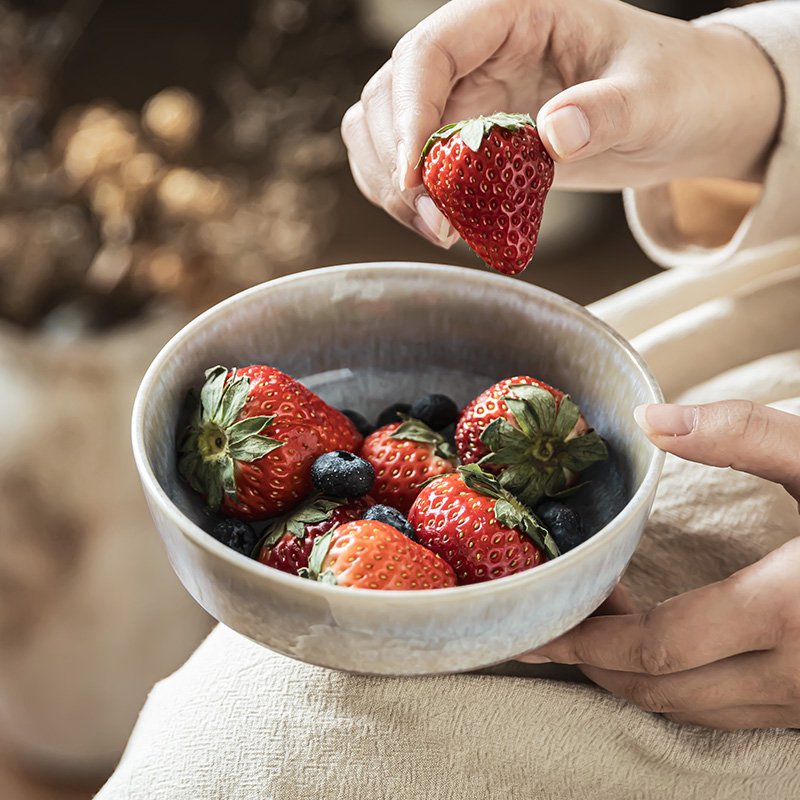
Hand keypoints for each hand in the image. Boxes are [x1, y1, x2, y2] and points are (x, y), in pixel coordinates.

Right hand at [341, 0, 780, 244]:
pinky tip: (446, 224)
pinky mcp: (465, 138)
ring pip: (382, 132)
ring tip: (442, 230)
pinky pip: (410, 165)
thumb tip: (556, 132)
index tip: (415, 176)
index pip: (430, 53)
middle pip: (390, 96)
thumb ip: (608, 111)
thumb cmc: (673, 85)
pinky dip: (411, 199)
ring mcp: (465, 94)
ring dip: (395, 186)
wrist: (680, 113)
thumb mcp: (654, 95)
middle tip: (438, 224)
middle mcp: (475, 50)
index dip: (409, 113)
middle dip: (398, 164)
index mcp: (511, 14)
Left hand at [520, 400, 799, 729]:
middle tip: (550, 630)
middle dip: (595, 665)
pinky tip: (664, 654)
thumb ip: (742, 435)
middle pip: (663, 691)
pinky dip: (683, 688)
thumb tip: (651, 418)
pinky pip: (735, 714)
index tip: (541, 622)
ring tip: (593, 637)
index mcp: (788, 614)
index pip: (653, 649)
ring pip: (698, 712)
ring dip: (636, 679)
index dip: (586, 640)